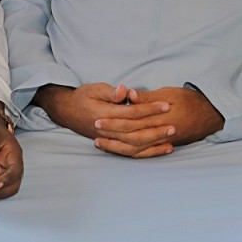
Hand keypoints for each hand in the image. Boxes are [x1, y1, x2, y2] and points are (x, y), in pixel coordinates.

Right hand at [35, 83, 172, 156]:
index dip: (149, 109)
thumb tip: (124, 91)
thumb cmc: (84, 97)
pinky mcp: (113, 144)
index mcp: (105, 114)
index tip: (165, 105)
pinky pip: (131, 152)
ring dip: (153, 144)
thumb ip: (110, 92)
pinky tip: (161, 149)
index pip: (132, 113)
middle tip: (173, 126)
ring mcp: (110, 139)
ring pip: (134, 146)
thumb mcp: (95, 89)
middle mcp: (108, 131)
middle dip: (155, 130)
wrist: (68, 111)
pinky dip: (147, 152)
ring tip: (171, 141)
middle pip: (135, 133)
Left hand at [92, 87, 224, 157]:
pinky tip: (118, 150)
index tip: (99, 119)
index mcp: (160, 118)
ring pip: (135, 148)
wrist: (210, 115)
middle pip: (130, 136)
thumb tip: (129, 95)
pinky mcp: (164, 146)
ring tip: (100, 143)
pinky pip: (144, 153)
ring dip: (116, 146)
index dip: (114, 121)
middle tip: (95, 131)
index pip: (132, 121)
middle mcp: (160, 133)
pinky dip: (129, 153)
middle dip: (111, 134)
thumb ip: (149, 97)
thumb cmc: (190, 100)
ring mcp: (162, 142)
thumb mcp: (170, 93)